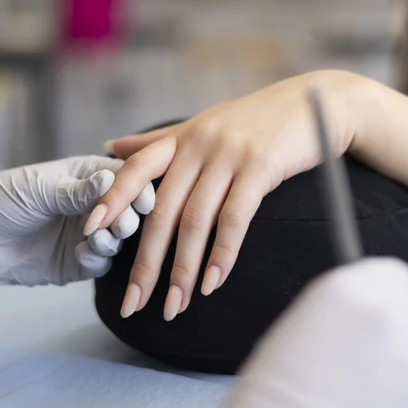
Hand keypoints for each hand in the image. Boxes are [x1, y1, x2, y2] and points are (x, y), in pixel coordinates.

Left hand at [0, 156, 154, 333]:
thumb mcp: (38, 190)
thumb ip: (77, 190)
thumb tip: (112, 179)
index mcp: (85, 175)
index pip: (123, 177)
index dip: (136, 187)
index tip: (142, 197)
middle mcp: (91, 203)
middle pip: (127, 208)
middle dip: (129, 216)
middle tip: (123, 224)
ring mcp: (86, 233)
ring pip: (119, 237)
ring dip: (115, 238)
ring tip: (102, 238)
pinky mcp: (78, 262)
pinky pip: (101, 262)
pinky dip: (99, 257)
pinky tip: (85, 252)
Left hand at [95, 70, 370, 319]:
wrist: (317, 101)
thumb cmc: (260, 120)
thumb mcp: (204, 125)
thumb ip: (159, 142)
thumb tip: (112, 146)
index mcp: (183, 137)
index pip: (137, 168)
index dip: (112, 198)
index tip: (90, 231)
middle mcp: (200, 145)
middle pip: (163, 211)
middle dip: (146, 262)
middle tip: (135, 303)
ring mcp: (229, 156)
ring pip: (195, 222)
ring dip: (183, 271)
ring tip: (175, 306)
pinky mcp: (260, 168)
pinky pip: (234, 220)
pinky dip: (222, 256)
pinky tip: (213, 284)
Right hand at [173, 258, 407, 407]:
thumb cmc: (274, 391)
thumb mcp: (304, 324)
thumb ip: (348, 312)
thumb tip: (372, 320)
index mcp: (350, 288)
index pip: (398, 275)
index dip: (391, 298)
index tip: (385, 315)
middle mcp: (387, 315)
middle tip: (384, 356)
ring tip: (398, 382)